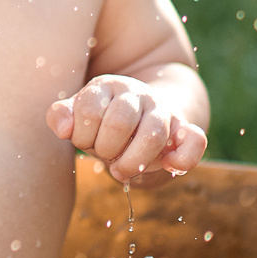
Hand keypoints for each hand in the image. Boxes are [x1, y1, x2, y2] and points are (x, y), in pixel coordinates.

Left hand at [46, 74, 206, 184]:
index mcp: (107, 86)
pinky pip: (194, 140)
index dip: (82, 134)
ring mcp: (162, 111)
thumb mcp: (80, 114)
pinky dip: (184, 157)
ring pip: (154, 132)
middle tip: (105, 157)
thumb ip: (64, 116)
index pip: (90, 109)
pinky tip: (170, 166)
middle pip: (120, 121)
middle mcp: (136, 94)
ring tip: (121, 171)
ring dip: (133, 160)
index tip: (84, 143)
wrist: (142, 113)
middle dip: (106, 149)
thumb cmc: (102, 121)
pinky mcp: (183, 130)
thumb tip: (62, 127)